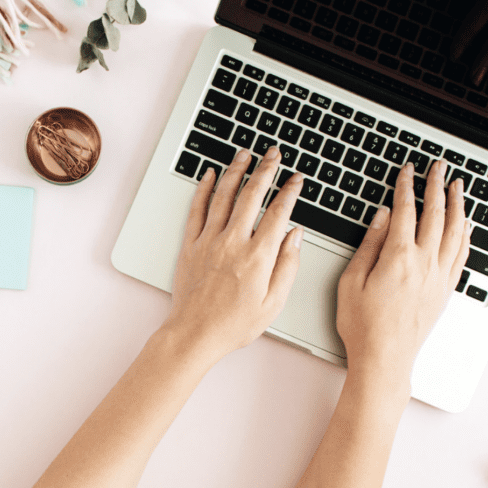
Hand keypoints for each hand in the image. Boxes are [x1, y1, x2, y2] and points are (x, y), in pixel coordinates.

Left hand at [161, 147, 304, 363]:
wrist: (195, 333)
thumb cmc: (234, 324)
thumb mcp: (273, 302)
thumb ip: (288, 265)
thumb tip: (296, 236)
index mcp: (258, 256)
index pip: (278, 212)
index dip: (290, 191)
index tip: (297, 179)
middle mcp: (233, 242)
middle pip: (251, 195)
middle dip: (265, 170)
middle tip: (273, 154)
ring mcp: (209, 241)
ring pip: (223, 196)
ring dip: (236, 171)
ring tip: (245, 154)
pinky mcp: (190, 245)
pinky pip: (196, 209)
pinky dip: (203, 189)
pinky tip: (209, 176)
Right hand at [336, 160, 470, 386]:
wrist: (385, 358)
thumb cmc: (363, 326)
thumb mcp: (351, 281)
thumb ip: (369, 245)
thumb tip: (382, 217)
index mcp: (398, 258)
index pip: (405, 211)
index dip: (406, 187)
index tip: (407, 171)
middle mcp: (424, 264)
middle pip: (435, 215)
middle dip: (437, 186)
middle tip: (439, 168)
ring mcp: (439, 277)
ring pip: (454, 231)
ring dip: (457, 204)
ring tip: (457, 186)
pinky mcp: (445, 290)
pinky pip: (461, 254)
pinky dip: (465, 234)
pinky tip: (465, 224)